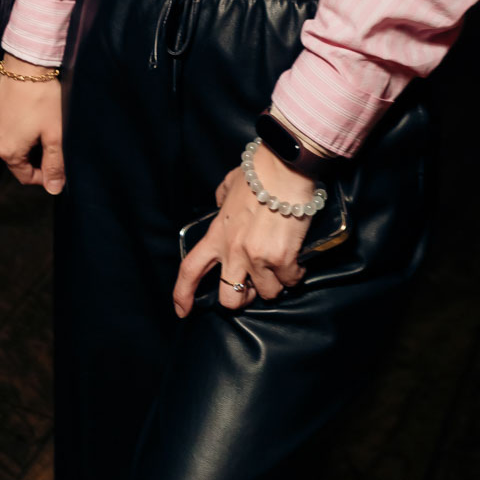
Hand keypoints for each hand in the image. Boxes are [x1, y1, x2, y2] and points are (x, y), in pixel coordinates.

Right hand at [0, 61, 64, 192]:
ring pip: (9, 141)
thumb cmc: (42, 98)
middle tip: (53, 141)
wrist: (25, 64)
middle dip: (35, 155)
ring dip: (25, 139)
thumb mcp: (54, 134)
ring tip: (42, 125)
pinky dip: (15, 125)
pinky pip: (3, 126)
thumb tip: (54, 189)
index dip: (44, 176)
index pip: (25, 177)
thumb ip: (54, 165)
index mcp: (8, 151)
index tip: (58, 166)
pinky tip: (28, 113)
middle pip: (17, 159)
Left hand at [172, 145, 318, 316]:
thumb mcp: (229, 184)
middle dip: (241, 300)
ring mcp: (257, 257)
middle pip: (229, 298)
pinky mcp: (282, 258)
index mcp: (217, 234)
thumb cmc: (259, 172)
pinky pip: (290, 281)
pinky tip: (297, 261)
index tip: (182, 311)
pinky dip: (295, 274)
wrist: (284, 168)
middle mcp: (233, 251)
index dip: (183, 294)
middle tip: (252, 289)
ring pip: (266, 294)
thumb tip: (221, 205)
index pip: (190, 270)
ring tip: (280, 268)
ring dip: (275, 284)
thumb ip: (222, 199)